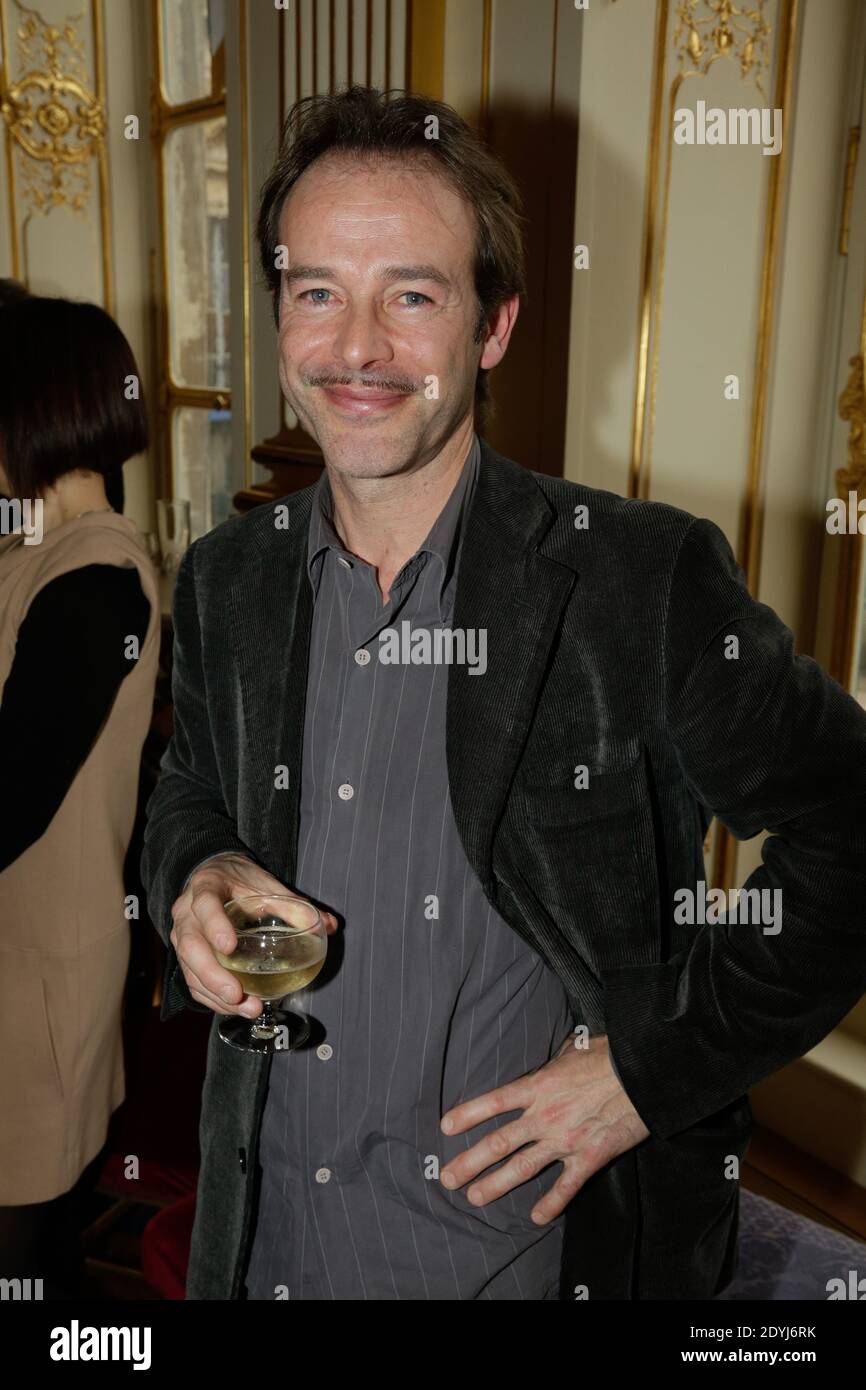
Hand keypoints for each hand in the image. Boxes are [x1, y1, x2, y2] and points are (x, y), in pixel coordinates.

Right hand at [169, 853, 338, 1016]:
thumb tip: (331, 925)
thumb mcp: (266, 885)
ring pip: (189, 969)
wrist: (215, 876)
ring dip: (215, 994)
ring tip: (248, 1008)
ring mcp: (182, 936)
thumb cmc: (241, 880)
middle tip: (236, 994)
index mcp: (206, 887)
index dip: (214, 926)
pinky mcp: (186, 957)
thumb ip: (295, 905)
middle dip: (212, 974)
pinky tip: (236, 1008)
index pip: (204, 905)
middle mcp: (187, 913)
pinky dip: (212, 999)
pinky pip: (192, 982)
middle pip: (189, 946)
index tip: (229, 946)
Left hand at [438, 1033, 649, 1223]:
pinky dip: (550, 1204)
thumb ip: (554, 1061)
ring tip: (474, 1198)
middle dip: (470, 1162)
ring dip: (495, 1185)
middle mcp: (544, 1115)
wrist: (643, 1075)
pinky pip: (565, 1186)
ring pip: (522, 1167)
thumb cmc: (610, 1057)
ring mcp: (564, 1139)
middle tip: (447, 1178)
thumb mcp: (573, 1050)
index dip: (467, 1115)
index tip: (445, 1128)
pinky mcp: (588, 1157)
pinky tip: (536, 1217)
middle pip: (498, 1142)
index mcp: (538, 1085)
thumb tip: (552, 1058)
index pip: (493, 1102)